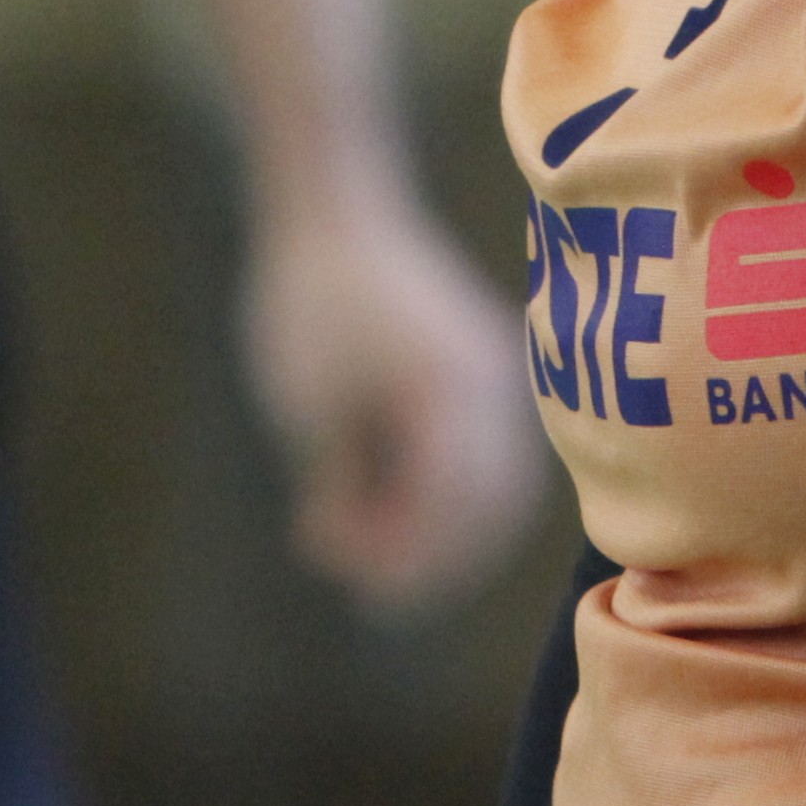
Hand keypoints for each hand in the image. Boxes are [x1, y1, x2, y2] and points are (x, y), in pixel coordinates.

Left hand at [242, 172, 545, 614]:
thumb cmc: (307, 303)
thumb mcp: (312, 412)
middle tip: (370, 586)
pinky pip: (490, 453)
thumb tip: (358, 557)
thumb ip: (344, 488)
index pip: (451, 505)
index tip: (367, 593)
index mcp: (448, 391)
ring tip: (371, 548)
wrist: (331, 211)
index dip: (414, 561)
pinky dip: (453, 494)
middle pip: (488, 505)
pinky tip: (394, 510)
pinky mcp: (482, 369)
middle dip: (434, 556)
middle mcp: (488, 385)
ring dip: (446, 530)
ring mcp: (493, 375)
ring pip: (498, 486)